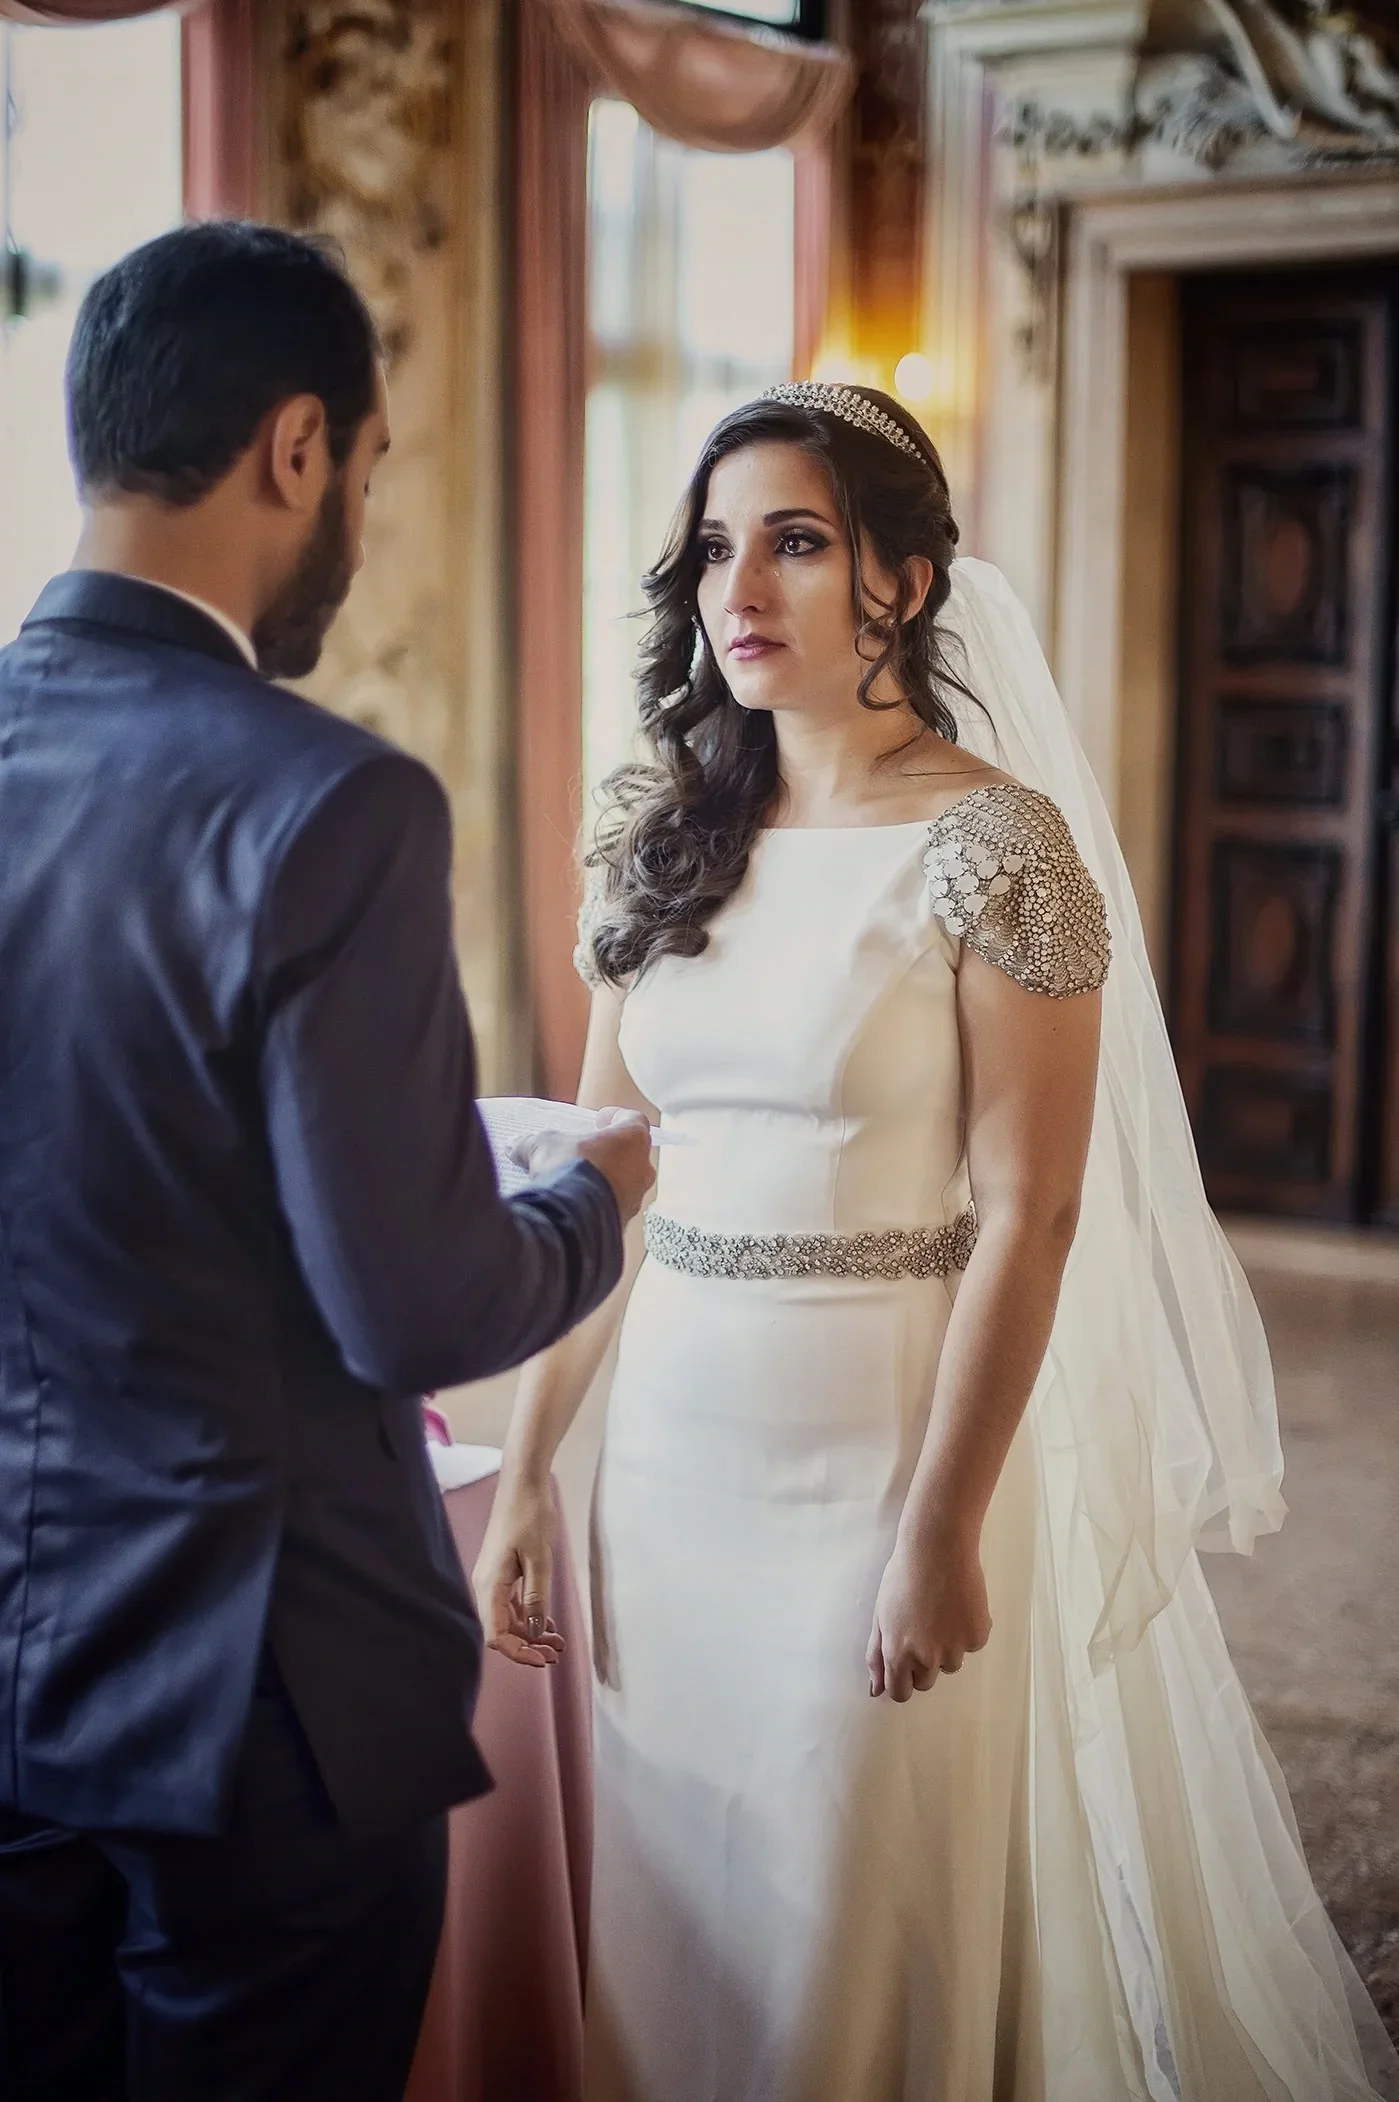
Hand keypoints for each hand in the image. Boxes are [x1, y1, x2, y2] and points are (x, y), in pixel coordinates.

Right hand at [471, 1480, 564, 1669]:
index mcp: (490, 1585)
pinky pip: (511, 1603)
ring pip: (507, 1618)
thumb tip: (532, 1633)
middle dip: (526, 1646)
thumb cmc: (531, 1515)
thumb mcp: (540, 1559)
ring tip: (557, 1643)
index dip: (517, 1652)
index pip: (495, 1635)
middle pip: (500, 1630)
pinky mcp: (502, 1570)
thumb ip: (536, 1597)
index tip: (542, 1660)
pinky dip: (528, 1615)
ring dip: (529, 1633)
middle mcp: (486, 1585)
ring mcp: (493, 1578)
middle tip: (556, 1654)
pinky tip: (547, 1622)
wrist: (523, 1481)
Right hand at [520, 1108, 654, 1224]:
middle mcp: (642, 1169)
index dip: (616, 1117)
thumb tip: (513, 1145)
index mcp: (633, 1139)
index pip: (633, 1120)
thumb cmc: (570, 1168)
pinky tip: (578, 1203)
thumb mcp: (544, 1146)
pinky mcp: (623, 1222)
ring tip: (579, 1179)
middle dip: (611, 1151)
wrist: (574, 1216)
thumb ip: (532, 1142)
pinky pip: (613, 1207)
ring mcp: (636, 1198)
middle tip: (589, 1150)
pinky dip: (599, 1202)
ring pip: (625, 1183)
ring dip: (606, 1179)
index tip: (600, 1119)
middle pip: (632, 1154)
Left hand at [866, 1526, 990, 1701]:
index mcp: (898, 1654)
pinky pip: (971, 1645)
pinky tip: (958, 1604)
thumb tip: (875, 1690)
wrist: (938, 1548)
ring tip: (940, 1611)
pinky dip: (966, 1631)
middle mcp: (927, 1658)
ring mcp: (955, 1649)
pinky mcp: (977, 1636)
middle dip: (923, 1663)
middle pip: (926, 1681)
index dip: (901, 1679)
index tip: (905, 1664)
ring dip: (946, 1647)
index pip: (900, 1693)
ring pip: (950, 1664)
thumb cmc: (903, 1576)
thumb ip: (876, 1656)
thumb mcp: (880, 1615)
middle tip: (922, 1628)